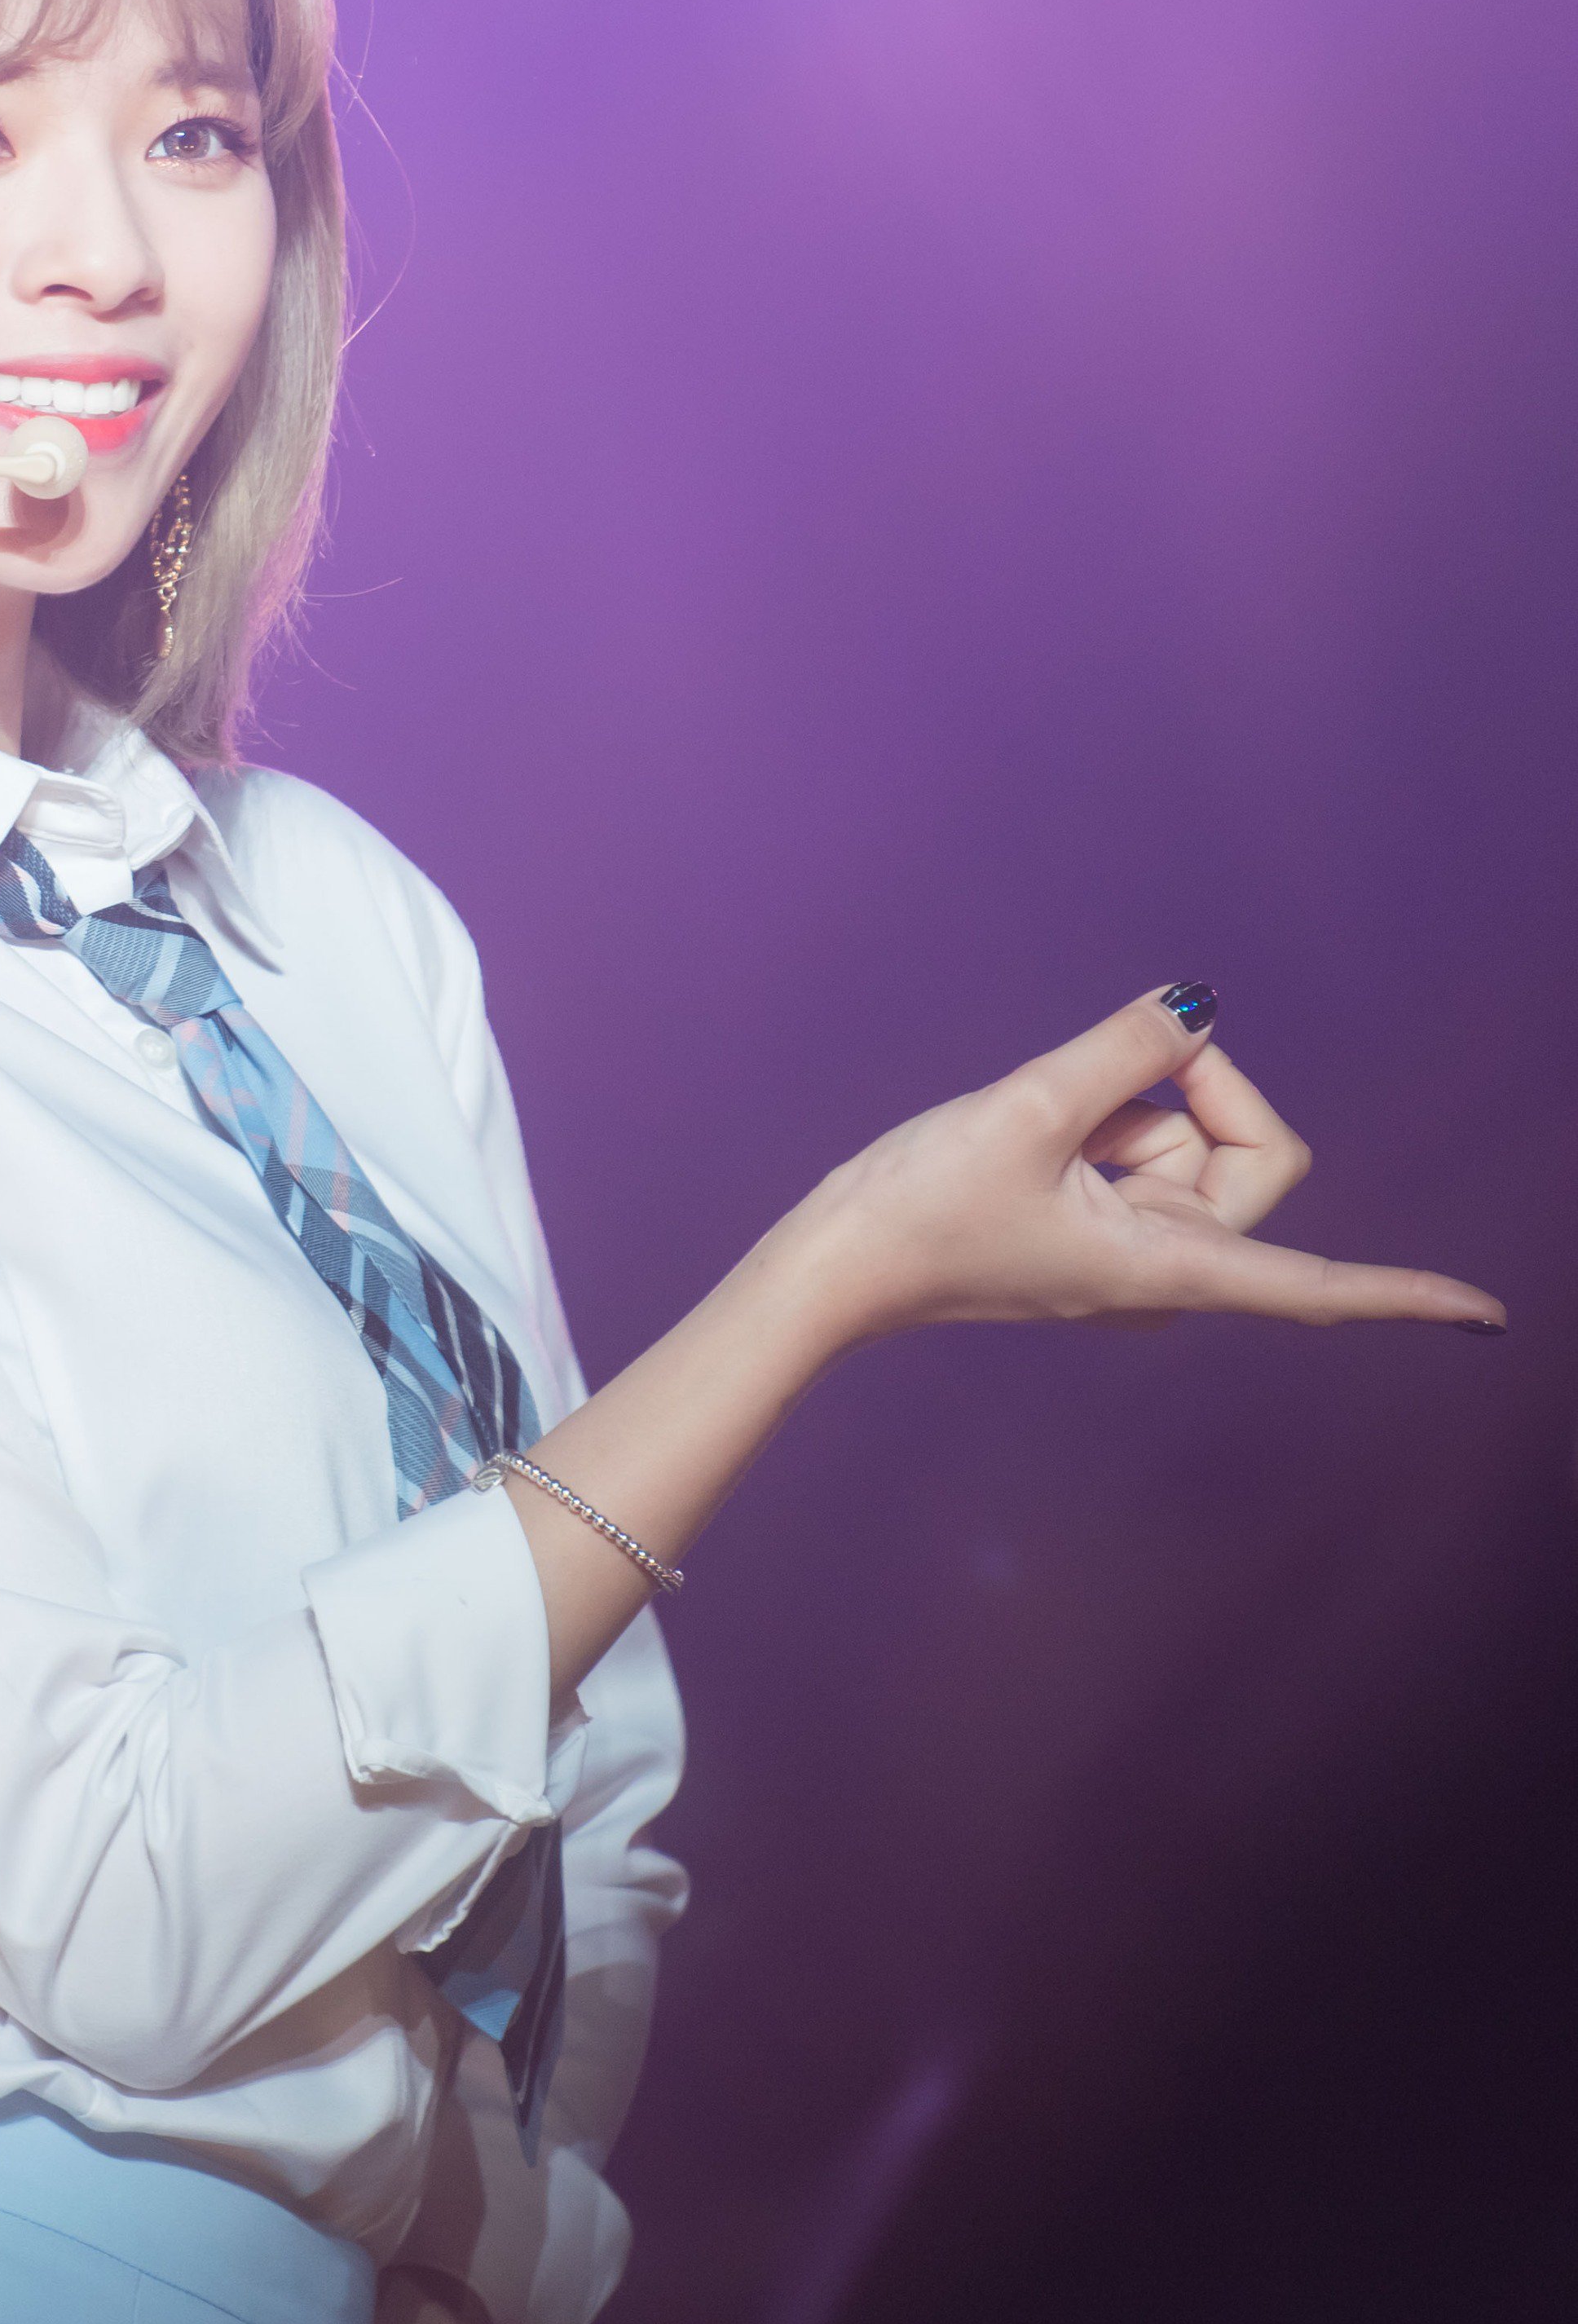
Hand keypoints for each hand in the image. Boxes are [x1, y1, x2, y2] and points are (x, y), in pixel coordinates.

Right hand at [771, 984, 1506, 1349]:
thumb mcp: (1027, 1109)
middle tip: (1106, 1077)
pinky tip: (1036, 1131)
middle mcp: (1166, 1266)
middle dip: (1193, 1097)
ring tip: (1038, 1127)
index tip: (1489, 1315)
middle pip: (1249, 1159)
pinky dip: (1099, 1117)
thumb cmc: (919, 1210)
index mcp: (1166, 1268)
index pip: (1316, 1287)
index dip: (1405, 1295)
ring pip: (1186, 1140)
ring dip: (1123, 1106)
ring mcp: (1132, 1246)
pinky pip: (1137, 1145)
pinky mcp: (1095, 1224)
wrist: (834, 1264)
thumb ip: (1125, 1051)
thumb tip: (1196, 1008)